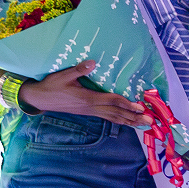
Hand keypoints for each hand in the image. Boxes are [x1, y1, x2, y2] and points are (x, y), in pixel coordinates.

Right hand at [18, 60, 152, 126]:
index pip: (111, 101)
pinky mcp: (88, 112)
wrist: (39, 99)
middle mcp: (91, 107)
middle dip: (133, 117)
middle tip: (149, 121)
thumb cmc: (51, 86)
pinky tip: (127, 121)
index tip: (140, 106)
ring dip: (129, 121)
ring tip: (143, 124)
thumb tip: (93, 62)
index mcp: (87, 98)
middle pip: (116, 113)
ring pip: (113, 117)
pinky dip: (119, 120)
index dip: (126, 104)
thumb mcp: (63, 75)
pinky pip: (107, 117)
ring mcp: (89, 111)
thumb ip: (78, 70)